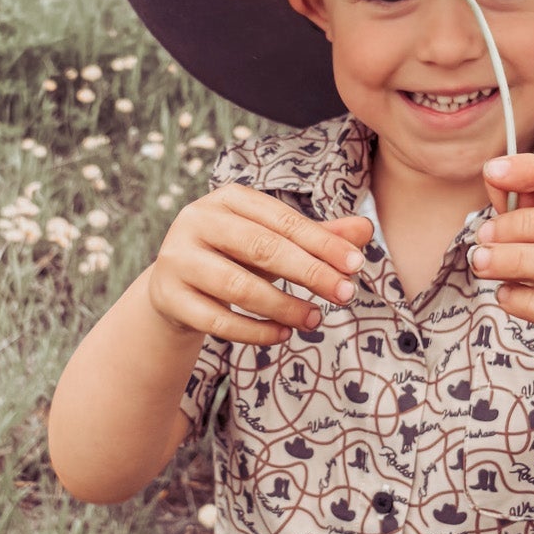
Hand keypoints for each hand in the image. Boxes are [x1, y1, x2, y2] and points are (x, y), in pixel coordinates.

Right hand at [147, 184, 374, 347]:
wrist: (174, 286)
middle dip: (310, 272)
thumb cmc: (234, 257)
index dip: (322, 242)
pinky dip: (254, 331)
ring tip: (316, 319)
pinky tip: (283, 334)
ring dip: (284, 306)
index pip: (282, 220)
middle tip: (347, 294)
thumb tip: (366, 229)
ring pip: (237, 286)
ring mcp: (177, 259)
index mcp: (227, 198)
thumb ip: (316, 237)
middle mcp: (197, 221)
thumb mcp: (274, 243)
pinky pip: (217, 320)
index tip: (356, 265)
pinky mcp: (167, 297)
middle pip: (260, 247)